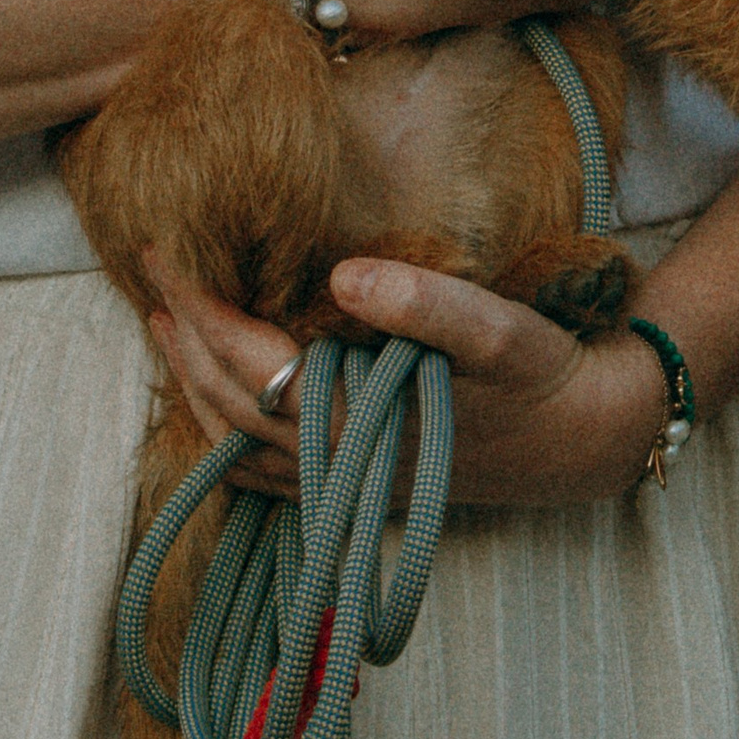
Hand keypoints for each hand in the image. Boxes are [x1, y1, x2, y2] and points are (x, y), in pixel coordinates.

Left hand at [146, 254, 668, 511]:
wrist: (587, 440)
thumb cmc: (543, 377)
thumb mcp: (498, 329)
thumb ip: (424, 302)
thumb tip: (345, 272)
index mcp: (361, 419)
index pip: (251, 363)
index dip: (201, 308)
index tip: (164, 254)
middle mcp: (340, 462)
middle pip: (226, 404)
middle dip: (181, 336)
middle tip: (151, 270)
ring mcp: (345, 482)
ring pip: (235, 443)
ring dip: (192, 382)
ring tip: (165, 324)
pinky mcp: (358, 484)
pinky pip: (264, 470)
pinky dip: (225, 430)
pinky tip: (216, 398)